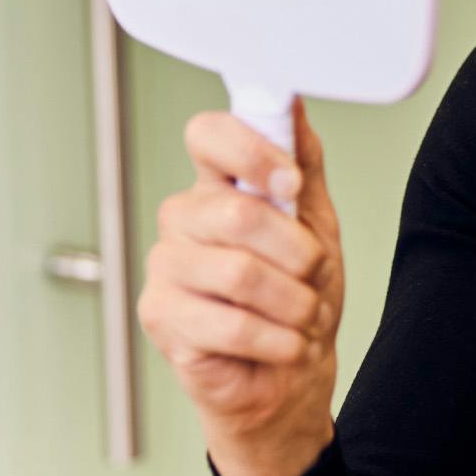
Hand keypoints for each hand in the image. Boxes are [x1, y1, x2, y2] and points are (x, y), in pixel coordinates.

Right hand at [137, 96, 344, 475]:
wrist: (291, 375)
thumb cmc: (298, 294)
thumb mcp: (315, 221)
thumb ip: (303, 161)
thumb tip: (291, 100)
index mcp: (217, 184)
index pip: (207, 134)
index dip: (250, 151)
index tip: (290, 184)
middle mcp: (184, 217)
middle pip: (236, 211)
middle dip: (296, 252)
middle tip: (313, 276)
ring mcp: (166, 265)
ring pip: (238, 271)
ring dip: (292, 302)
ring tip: (303, 316)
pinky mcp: (160, 315)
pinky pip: (228, 323)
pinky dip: (276, 339)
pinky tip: (286, 344)